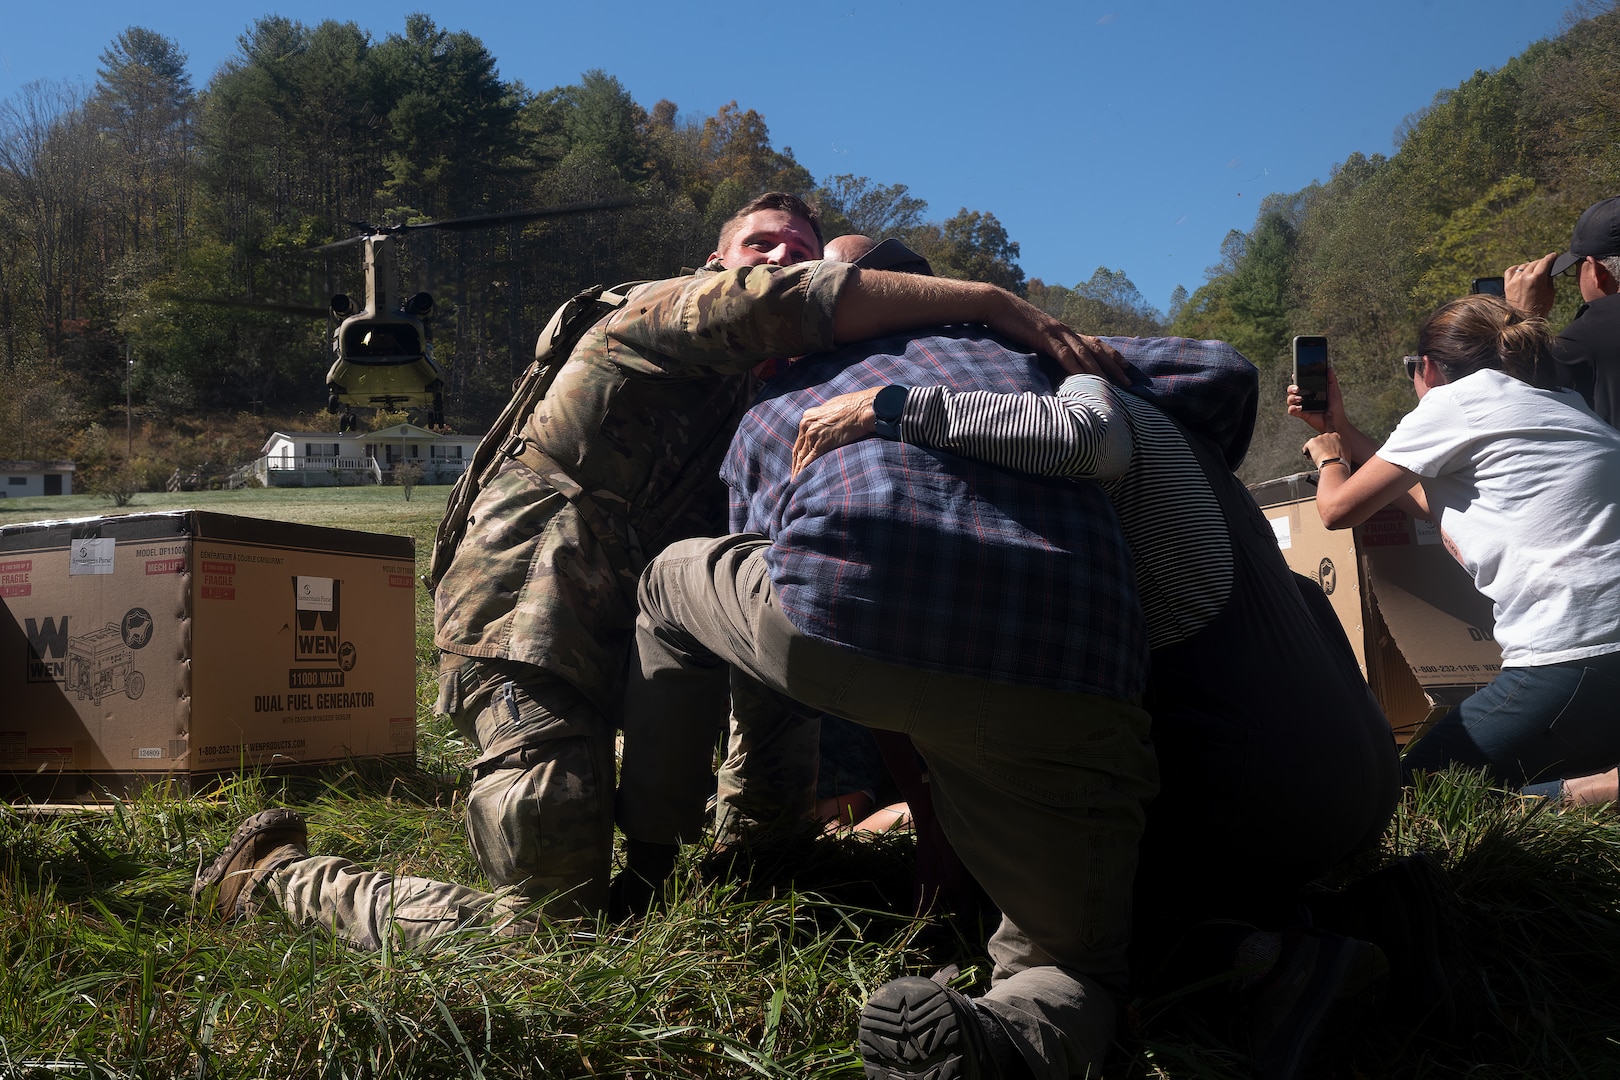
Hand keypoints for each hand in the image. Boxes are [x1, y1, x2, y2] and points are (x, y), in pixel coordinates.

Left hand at [792, 387, 879, 477]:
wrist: (863, 409)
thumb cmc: (853, 407)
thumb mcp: (831, 408)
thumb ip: (823, 419)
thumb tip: (824, 426)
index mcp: (808, 417)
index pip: (800, 439)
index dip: (798, 453)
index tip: (797, 462)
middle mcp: (806, 425)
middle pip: (798, 449)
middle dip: (795, 464)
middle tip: (793, 477)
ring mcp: (813, 434)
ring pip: (801, 457)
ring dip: (798, 471)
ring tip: (795, 483)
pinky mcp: (822, 444)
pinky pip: (809, 460)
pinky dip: (804, 471)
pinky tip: (801, 479)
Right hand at [983, 291, 1127, 383]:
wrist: (996, 304)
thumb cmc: (1011, 320)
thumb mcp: (1032, 334)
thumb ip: (1044, 344)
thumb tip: (1050, 357)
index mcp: (1063, 330)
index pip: (1094, 342)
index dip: (1112, 354)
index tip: (1126, 366)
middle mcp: (1064, 331)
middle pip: (1096, 349)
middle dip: (1114, 366)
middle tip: (1129, 382)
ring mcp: (1055, 333)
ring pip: (1084, 354)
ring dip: (1100, 370)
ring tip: (1113, 385)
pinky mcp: (1043, 337)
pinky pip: (1063, 355)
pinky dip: (1075, 367)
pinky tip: (1083, 378)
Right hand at [1286, 366, 1347, 433]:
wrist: (1335, 421)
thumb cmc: (1336, 407)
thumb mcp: (1334, 391)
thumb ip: (1331, 380)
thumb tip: (1329, 368)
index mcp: (1312, 391)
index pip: (1301, 383)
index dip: (1296, 378)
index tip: (1296, 374)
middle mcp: (1305, 398)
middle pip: (1292, 390)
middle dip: (1291, 387)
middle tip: (1297, 388)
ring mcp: (1302, 406)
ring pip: (1290, 399)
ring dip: (1292, 398)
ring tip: (1300, 399)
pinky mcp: (1301, 414)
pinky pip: (1291, 410)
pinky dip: (1293, 408)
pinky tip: (1300, 408)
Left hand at [1302, 431, 1345, 469]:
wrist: (1334, 463)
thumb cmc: (1341, 461)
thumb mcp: (1346, 452)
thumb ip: (1341, 448)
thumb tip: (1339, 451)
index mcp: (1337, 436)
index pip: (1328, 439)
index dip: (1327, 446)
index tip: (1327, 452)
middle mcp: (1328, 435)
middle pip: (1320, 441)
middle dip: (1320, 448)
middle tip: (1322, 456)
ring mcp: (1319, 437)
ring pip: (1313, 444)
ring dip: (1314, 450)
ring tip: (1317, 459)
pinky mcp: (1312, 442)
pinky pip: (1306, 447)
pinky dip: (1307, 453)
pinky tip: (1310, 458)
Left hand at [1505, 253, 1557, 317]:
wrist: (1523, 319)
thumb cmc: (1539, 308)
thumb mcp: (1550, 292)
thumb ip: (1548, 279)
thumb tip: (1548, 270)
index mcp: (1536, 278)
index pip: (1545, 262)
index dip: (1551, 257)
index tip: (1554, 255)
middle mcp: (1524, 277)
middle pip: (1535, 263)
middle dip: (1541, 262)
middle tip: (1545, 265)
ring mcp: (1514, 280)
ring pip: (1523, 265)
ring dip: (1530, 266)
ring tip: (1534, 270)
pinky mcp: (1507, 284)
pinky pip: (1511, 270)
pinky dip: (1517, 269)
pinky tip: (1521, 271)